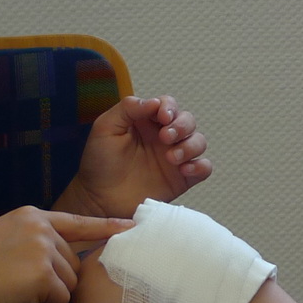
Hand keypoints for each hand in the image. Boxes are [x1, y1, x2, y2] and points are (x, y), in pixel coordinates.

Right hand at [0, 207, 132, 302]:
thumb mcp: (4, 241)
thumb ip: (35, 244)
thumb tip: (64, 268)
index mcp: (31, 216)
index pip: (78, 221)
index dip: (106, 226)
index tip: (132, 225)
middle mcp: (41, 227)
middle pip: (74, 263)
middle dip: (54, 283)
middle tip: (20, 288)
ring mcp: (44, 249)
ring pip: (70, 284)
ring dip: (48, 298)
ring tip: (16, 295)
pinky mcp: (45, 274)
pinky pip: (61, 301)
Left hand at [60, 95, 210, 218]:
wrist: (99, 200)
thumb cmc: (99, 164)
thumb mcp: (105, 128)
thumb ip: (127, 109)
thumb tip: (154, 102)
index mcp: (146, 122)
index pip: (168, 105)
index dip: (169, 107)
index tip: (163, 117)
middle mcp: (163, 138)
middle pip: (187, 120)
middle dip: (181, 125)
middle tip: (166, 137)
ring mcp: (174, 158)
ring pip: (199, 141)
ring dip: (190, 145)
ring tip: (171, 158)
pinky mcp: (181, 179)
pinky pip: (203, 168)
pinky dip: (200, 166)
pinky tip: (184, 170)